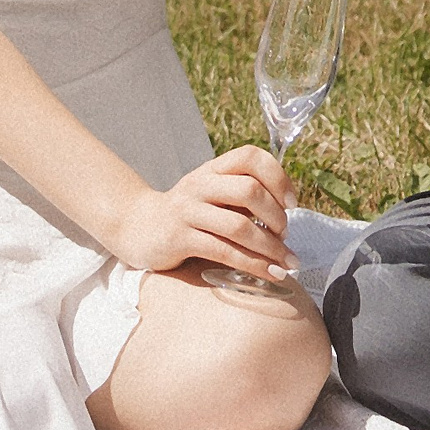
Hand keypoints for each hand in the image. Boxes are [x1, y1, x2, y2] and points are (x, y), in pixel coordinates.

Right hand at [110, 147, 299, 280]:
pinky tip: (268, 273)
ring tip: (286, 262)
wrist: (138, 227)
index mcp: (213, 169)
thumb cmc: (188, 213)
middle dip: (276, 216)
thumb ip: (242, 197)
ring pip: (239, 226)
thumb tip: (286, 213)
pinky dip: (252, 264)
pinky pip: (223, 252)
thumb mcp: (213, 195)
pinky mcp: (180, 239)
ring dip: (270, 247)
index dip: (277, 176)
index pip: (250, 156)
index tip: (292, 202)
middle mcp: (200, 185)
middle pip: (249, 190)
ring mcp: (188, 211)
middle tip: (285, 234)